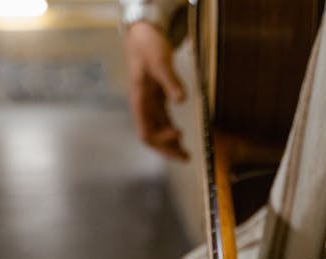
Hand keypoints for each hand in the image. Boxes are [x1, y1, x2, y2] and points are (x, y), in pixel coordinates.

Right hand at [125, 22, 187, 159]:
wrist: (143, 33)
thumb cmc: (148, 46)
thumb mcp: (160, 62)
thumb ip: (171, 81)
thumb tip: (181, 100)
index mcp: (139, 101)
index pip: (146, 132)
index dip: (161, 139)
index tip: (178, 135)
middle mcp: (143, 106)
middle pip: (153, 137)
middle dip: (168, 149)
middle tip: (186, 158)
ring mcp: (149, 104)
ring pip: (158, 131)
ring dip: (171, 143)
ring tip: (185, 154)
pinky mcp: (157, 99)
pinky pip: (163, 121)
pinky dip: (171, 130)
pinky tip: (181, 135)